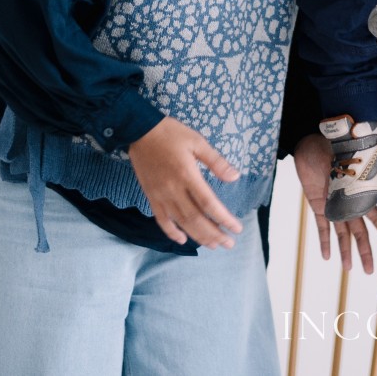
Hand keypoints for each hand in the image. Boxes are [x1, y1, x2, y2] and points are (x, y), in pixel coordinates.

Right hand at [129, 117, 243, 248]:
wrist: (139, 131)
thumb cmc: (171, 134)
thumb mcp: (197, 141)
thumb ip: (216, 161)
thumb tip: (235, 176)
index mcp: (187, 175)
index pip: (208, 204)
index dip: (224, 219)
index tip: (237, 228)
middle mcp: (174, 190)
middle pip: (196, 219)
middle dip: (214, 234)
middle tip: (228, 244)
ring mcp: (161, 195)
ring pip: (181, 222)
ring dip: (198, 236)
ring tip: (213, 245)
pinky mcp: (151, 196)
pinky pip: (161, 219)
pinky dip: (171, 232)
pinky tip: (182, 240)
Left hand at [292, 131, 376, 272]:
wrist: (308, 143)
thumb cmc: (330, 145)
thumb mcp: (344, 157)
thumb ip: (352, 171)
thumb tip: (359, 175)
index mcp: (359, 192)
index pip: (376, 216)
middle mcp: (348, 202)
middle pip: (360, 232)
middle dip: (365, 251)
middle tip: (371, 271)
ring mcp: (333, 205)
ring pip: (342, 233)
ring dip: (345, 251)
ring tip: (349, 270)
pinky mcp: (318, 206)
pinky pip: (322, 227)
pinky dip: (324, 241)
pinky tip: (327, 256)